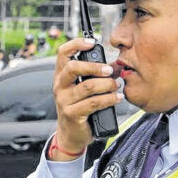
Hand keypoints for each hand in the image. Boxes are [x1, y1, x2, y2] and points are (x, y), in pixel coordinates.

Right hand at [52, 38, 122, 159]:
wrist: (72, 134)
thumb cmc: (80, 108)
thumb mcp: (82, 89)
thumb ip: (95, 76)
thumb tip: (115, 66)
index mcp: (61, 75)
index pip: (62, 53)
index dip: (76, 44)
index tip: (92, 43)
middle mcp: (60, 86)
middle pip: (74, 67)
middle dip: (95, 66)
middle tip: (109, 70)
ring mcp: (64, 100)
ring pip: (87, 86)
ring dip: (106, 84)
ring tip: (116, 86)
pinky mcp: (72, 114)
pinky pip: (93, 103)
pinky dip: (109, 99)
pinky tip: (117, 98)